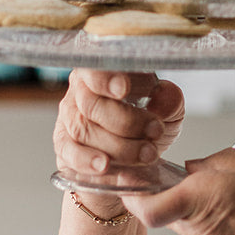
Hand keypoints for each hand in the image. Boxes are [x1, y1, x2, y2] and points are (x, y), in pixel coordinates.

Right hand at [53, 69, 184, 192]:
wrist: (140, 154)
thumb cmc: (150, 123)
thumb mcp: (168, 109)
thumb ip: (170, 100)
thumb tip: (164, 95)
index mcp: (103, 72)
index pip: (95, 69)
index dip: (106, 79)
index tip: (123, 89)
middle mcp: (80, 92)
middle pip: (91, 104)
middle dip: (127, 122)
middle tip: (155, 131)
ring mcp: (69, 119)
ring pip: (83, 130)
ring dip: (118, 146)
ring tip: (147, 154)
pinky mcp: (65, 147)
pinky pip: (69, 153)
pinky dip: (87, 160)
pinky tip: (104, 166)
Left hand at [123, 147, 234, 234]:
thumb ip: (224, 161)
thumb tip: (196, 165)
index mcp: (204, 195)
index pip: (146, 204)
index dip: (131, 188)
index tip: (132, 169)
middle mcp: (195, 221)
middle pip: (153, 205)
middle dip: (151, 184)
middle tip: (162, 163)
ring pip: (172, 213)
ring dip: (177, 196)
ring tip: (204, 178)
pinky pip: (191, 224)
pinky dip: (196, 210)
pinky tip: (221, 198)